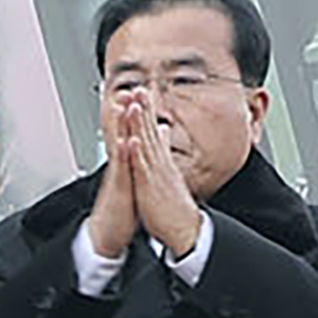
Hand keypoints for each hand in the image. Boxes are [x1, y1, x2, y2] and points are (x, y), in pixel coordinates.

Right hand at [86, 85, 149, 260]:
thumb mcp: (129, 181)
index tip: (134, 92)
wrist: (107, 234)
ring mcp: (116, 175)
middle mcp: (118, 166)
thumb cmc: (120, 209)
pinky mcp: (117, 189)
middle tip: (126, 88)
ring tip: (125, 106)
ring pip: (119, 145)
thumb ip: (133, 162)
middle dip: (123, 111)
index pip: (127, 133)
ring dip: (121, 127)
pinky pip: (120, 169)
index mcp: (123, 163)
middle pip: (120, 133)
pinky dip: (124, 155)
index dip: (130, 112)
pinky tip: (128, 142)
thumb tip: (137, 147)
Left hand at [130, 104, 204, 259]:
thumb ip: (165, 157)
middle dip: (145, 108)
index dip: (148, 112)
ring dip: (142, 123)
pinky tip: (133, 138)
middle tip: (141, 87)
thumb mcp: (169, 177)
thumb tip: (165, 140)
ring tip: (137, 103)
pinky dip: (138, 152)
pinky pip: (143, 166)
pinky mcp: (150, 186)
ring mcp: (155, 173)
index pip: (154, 131)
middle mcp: (159, 163)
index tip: (143, 92)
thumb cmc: (173, 207)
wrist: (184, 229)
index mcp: (161, 162)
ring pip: (147, 143)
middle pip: (151, 130)